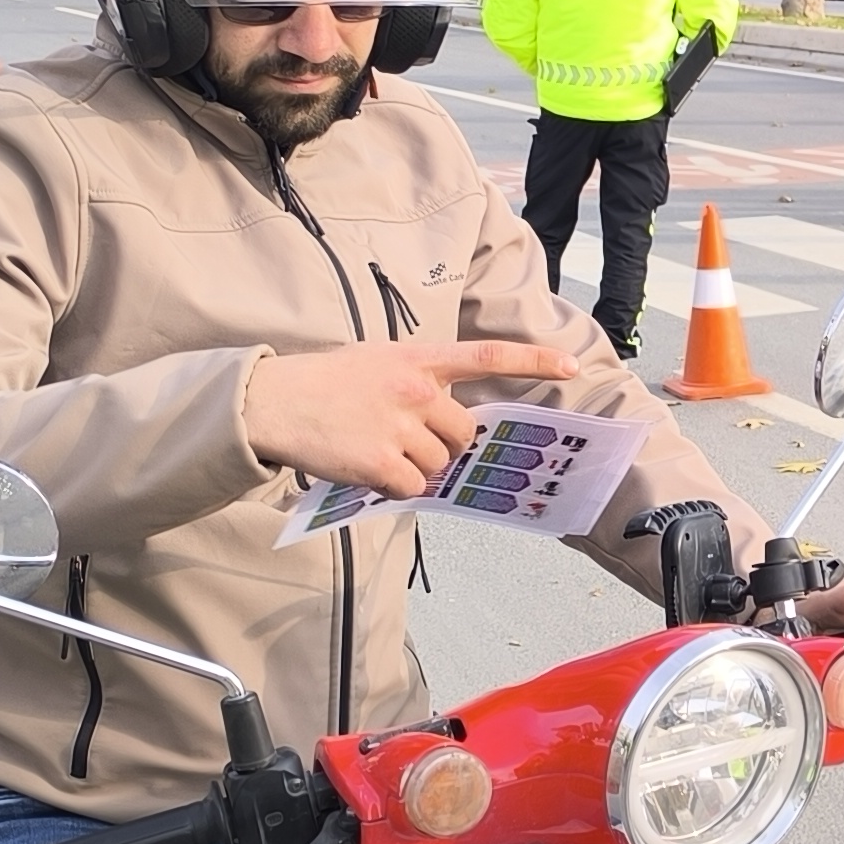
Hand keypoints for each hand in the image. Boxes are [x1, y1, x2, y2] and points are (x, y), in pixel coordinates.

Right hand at [242, 340, 579, 497]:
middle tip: (410, 443)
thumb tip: (447, 419)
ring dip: (416, 468)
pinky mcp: (382, 461)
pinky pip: (413, 488)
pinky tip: (368, 470)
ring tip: (377, 451)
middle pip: (463, 433)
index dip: (534, 359)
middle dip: (445, 446)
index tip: (570, 364)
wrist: (272, 401)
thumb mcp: (375, 362)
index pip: (486, 355)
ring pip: (439, 465)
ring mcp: (400, 426)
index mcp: (416, 358)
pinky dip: (396, 488)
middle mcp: (415, 389)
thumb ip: (416, 381)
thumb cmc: (322, 383)